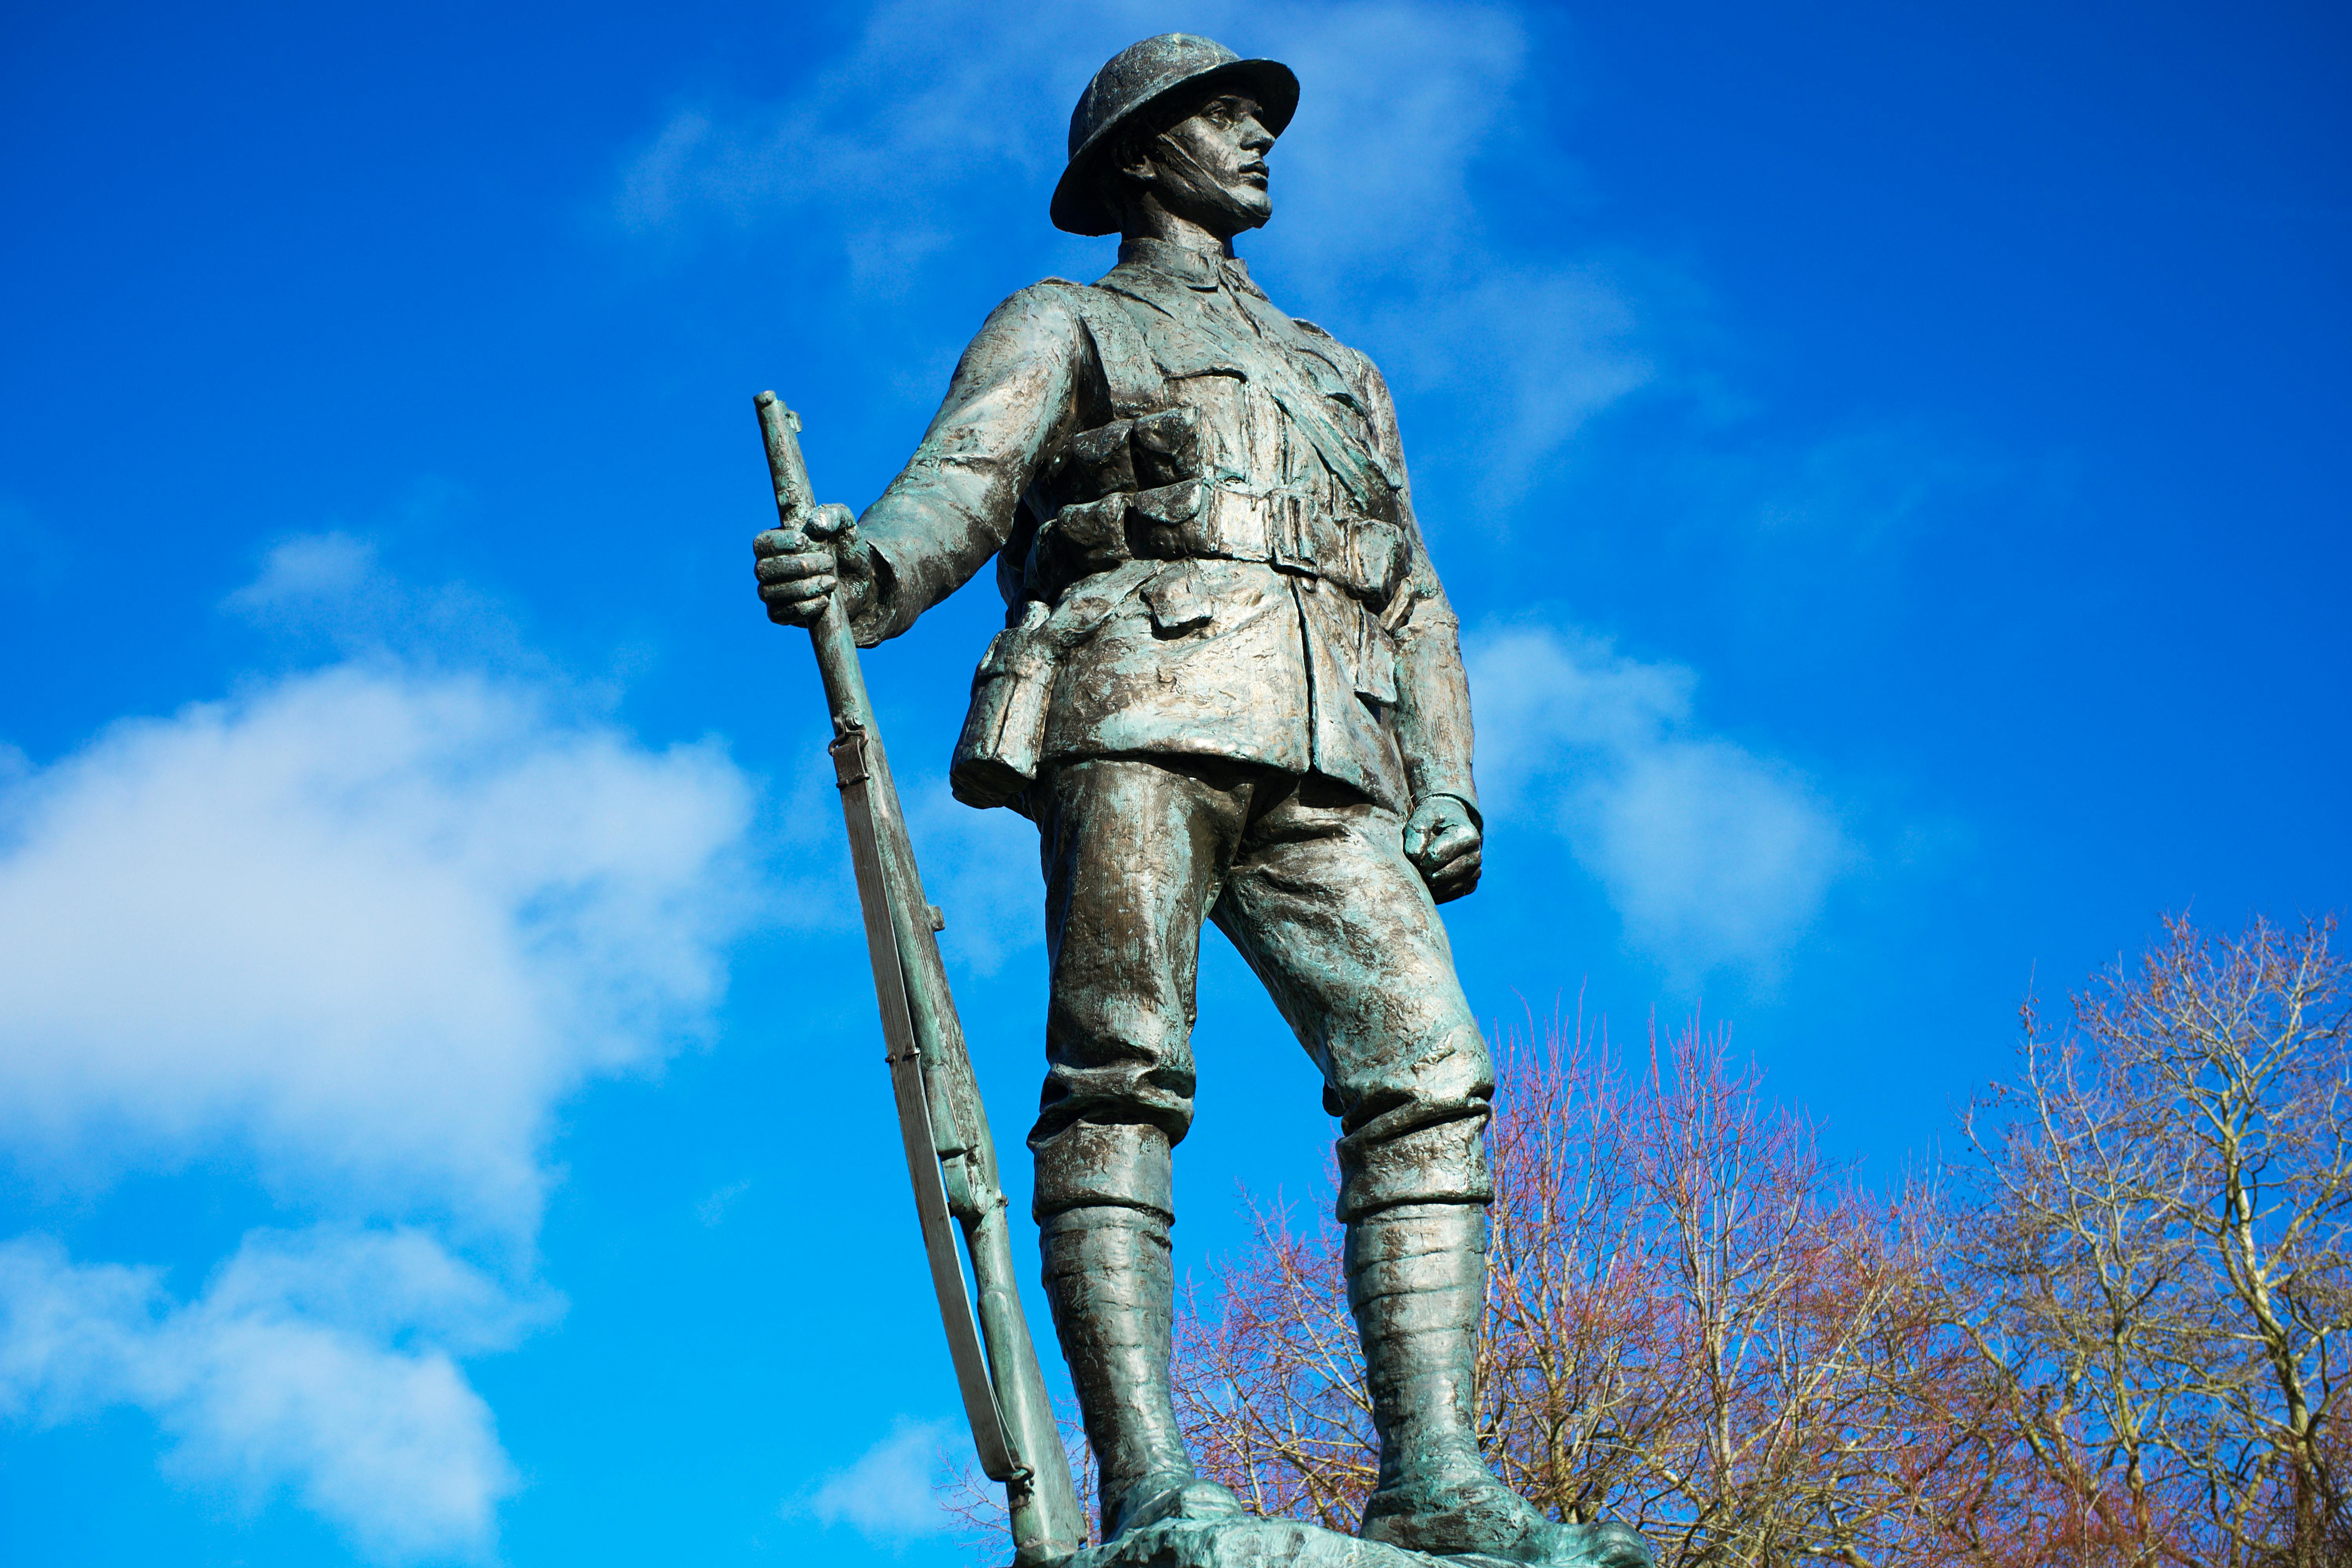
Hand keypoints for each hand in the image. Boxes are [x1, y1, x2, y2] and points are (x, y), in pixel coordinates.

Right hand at [754, 503, 869, 627]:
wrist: (860, 580)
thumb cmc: (846, 547)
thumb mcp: (846, 525)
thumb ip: (833, 515)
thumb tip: (815, 524)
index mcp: (776, 544)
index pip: (762, 543)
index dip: (779, 543)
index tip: (805, 541)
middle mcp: (768, 568)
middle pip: (764, 569)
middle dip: (798, 567)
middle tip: (829, 563)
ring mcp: (772, 592)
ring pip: (770, 593)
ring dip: (803, 588)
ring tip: (831, 582)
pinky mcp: (782, 613)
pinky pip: (778, 615)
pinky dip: (802, 608)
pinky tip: (824, 600)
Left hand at [1403, 795, 1481, 903]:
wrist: (1451, 822)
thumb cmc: (1436, 818)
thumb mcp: (1424, 814)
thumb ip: (1417, 830)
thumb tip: (1415, 856)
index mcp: (1468, 836)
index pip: (1434, 856)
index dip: (1416, 855)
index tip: (1412, 849)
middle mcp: (1476, 856)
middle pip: (1437, 876)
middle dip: (1421, 870)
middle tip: (1415, 859)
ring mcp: (1475, 873)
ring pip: (1442, 889)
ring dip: (1427, 882)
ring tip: (1421, 867)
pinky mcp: (1470, 885)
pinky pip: (1448, 896)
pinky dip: (1435, 890)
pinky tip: (1429, 876)